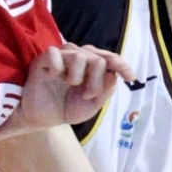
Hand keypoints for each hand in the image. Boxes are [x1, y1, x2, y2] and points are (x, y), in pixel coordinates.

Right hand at [0, 44, 136, 141]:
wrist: (41, 118)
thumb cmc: (65, 108)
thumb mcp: (91, 105)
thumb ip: (104, 91)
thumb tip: (113, 75)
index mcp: (91, 67)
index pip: (110, 59)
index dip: (121, 65)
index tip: (131, 78)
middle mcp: (78, 58)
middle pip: (98, 58)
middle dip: (96, 80)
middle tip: (87, 95)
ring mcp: (61, 57)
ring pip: (79, 55)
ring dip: (78, 76)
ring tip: (70, 86)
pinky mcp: (44, 59)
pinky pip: (55, 54)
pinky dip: (58, 68)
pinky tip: (54, 77)